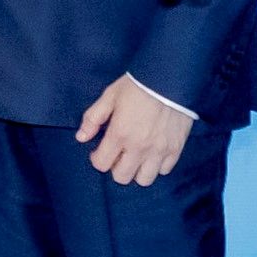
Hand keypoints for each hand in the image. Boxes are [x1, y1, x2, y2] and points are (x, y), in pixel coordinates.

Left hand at [76, 75, 193, 187]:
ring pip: (144, 180)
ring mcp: (159, 150)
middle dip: (116, 168)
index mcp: (120, 134)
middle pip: (122, 177)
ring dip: (137, 171)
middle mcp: (139, 147)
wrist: (171, 77)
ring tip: (137, 157)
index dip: (97, 159)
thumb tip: (81, 137)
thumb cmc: (138, 85)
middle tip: (118, 154)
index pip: (101, 164)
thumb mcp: (110, 96)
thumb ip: (93, 118)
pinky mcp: (175, 148)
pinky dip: (157, 165)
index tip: (100, 151)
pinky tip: (153, 153)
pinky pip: (164, 170)